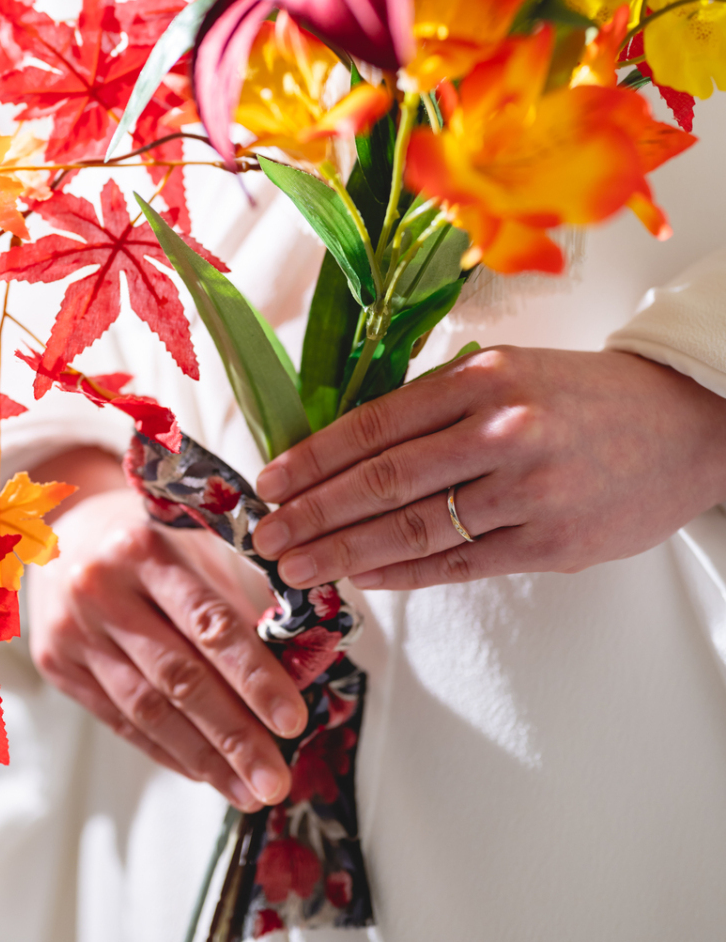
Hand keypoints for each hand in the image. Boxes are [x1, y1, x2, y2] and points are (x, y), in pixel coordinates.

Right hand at [28, 487, 307, 810]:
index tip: (293, 721)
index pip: (210, 624)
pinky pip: (119, 720)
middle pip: (179, 677)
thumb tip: (296, 668)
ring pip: (147, 709)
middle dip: (234, 736)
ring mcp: (73, 631)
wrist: (60, 531)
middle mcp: (102, 590)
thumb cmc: (150, 539)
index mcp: (146, 549)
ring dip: (203, 759)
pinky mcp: (56, 664)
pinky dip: (166, 751)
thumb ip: (239, 598)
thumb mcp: (195, 542)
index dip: (254, 676)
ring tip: (249, 791)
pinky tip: (205, 773)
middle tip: (276, 781)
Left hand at [252, 346, 725, 589]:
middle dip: (313, 512)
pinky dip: (403, 573)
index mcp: (483, 378)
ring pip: (413, 529)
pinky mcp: (550, 544)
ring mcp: (527, 491)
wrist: (682, 427)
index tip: (271, 481)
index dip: (314, 458)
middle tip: (266, 535)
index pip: (375, 424)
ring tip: (298, 567)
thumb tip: (353, 450)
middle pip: (382, 480)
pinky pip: (458, 564)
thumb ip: (439, 405)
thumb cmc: (584, 397)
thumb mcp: (511, 372)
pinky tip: (363, 577)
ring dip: (344, 553)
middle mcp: (501, 431)